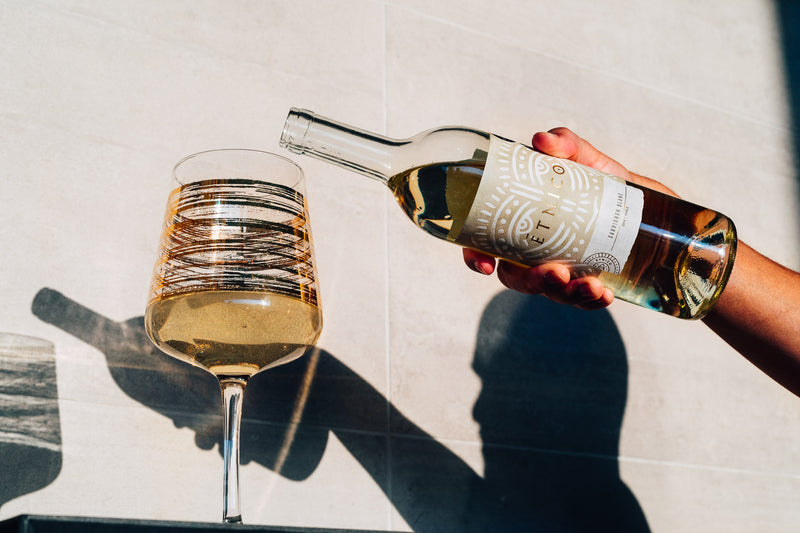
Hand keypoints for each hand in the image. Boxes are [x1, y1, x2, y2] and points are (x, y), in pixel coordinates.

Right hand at [463, 127, 673, 310]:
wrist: (644, 202)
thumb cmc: (602, 180)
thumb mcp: (585, 159)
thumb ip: (564, 143)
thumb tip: (542, 141)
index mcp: (519, 221)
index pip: (483, 243)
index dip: (475, 257)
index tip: (486, 265)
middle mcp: (532, 250)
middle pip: (515, 277)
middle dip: (532, 282)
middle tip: (557, 273)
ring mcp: (558, 269)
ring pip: (550, 292)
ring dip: (566, 294)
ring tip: (591, 286)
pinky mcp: (584, 282)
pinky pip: (581, 300)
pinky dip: (592, 301)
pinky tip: (605, 294)